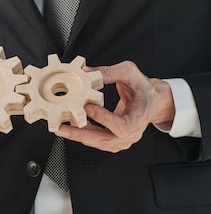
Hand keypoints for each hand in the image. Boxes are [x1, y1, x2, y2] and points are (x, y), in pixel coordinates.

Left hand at [56, 61, 175, 152]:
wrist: (152, 101)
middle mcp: (132, 133)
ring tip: (62, 129)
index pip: (121, 126)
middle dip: (82, 135)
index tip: (88, 108)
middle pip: (106, 140)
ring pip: (99, 142)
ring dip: (79, 136)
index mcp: (139, 117)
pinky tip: (71, 127)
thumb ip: (109, 72)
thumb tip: (86, 71)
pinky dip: (83, 135)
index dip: (104, 119)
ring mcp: (123, 139)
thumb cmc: (143, 88)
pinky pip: (97, 140)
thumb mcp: (130, 73)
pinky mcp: (115, 140)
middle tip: (63, 128)